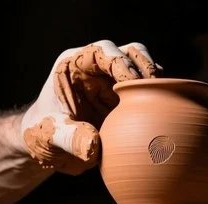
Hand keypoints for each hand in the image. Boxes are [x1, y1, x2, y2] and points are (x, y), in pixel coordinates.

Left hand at [21, 40, 159, 173]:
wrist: (50, 148)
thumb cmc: (44, 136)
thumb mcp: (51, 138)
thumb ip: (71, 140)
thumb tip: (94, 147)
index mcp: (73, 65)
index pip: (101, 51)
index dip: (120, 63)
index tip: (131, 84)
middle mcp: (96, 69)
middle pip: (128, 52)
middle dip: (144, 67)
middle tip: (155, 89)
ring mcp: (112, 84)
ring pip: (142, 70)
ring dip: (155, 82)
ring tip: (163, 100)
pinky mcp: (124, 103)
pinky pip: (146, 94)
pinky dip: (157, 99)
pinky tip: (163, 114)